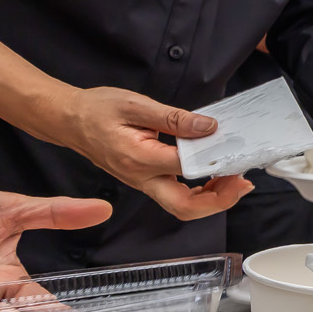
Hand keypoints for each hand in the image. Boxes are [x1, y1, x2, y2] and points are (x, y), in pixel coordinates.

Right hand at [52, 86, 251, 219]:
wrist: (70, 120)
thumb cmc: (97, 110)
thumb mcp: (136, 104)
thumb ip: (174, 118)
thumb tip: (208, 127)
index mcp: (139, 158)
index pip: (187, 167)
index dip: (217, 161)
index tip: (237, 150)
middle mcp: (141, 178)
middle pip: (185, 207)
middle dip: (219, 200)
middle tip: (242, 182)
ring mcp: (144, 184)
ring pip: (182, 206)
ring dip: (213, 199)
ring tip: (236, 180)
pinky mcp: (147, 181)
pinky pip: (177, 197)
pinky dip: (200, 193)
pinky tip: (215, 178)